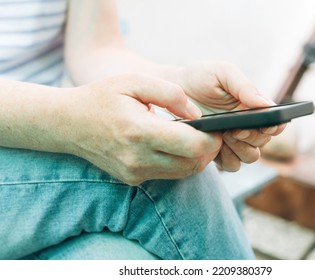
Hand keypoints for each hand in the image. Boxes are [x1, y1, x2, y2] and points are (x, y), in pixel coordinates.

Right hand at [63, 74, 221, 184]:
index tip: (218, 129)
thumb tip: (196, 115)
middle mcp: (138, 159)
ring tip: (197, 139)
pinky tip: (177, 147)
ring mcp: (134, 172)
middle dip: (209, 151)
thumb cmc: (103, 97)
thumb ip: (171, 94)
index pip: (192, 146)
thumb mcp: (135, 81)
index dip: (212, 140)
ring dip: (197, 159)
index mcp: (140, 131)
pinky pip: (168, 175)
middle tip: (212, 134)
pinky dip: (180, 163)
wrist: (68, 123)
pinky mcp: (133, 179)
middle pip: (193, 164)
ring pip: (183, 173)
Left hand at [174, 62, 284, 170]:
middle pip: (264, 141)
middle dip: (252, 137)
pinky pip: (232, 165)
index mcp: (254, 107)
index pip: (276, 123)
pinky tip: (216, 146)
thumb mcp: (222, 73)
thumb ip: (244, 86)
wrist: (173, 90)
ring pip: (250, 157)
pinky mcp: (218, 152)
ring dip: (241, 149)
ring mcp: (233, 141)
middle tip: (234, 129)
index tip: (263, 124)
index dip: (275, 126)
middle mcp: (248, 126)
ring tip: (225, 136)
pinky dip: (228, 159)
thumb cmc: (200, 78)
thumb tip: (266, 104)